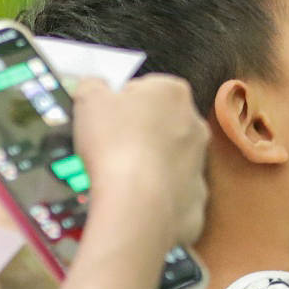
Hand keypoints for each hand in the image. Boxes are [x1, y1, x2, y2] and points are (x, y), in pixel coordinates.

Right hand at [70, 73, 208, 249]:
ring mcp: (199, 160)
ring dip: (148, 163)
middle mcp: (194, 122)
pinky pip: (172, 189)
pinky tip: (136, 197)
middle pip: (160, 121)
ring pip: (168, 156)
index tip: (105, 120)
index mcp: (172, 91)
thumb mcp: (88, 101)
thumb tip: (93, 84)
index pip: (145, 88)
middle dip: (137, 132)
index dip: (120, 104)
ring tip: (120, 175)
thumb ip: (92, 85)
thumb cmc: (115, 145)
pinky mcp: (197, 195)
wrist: (138, 204)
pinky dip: (156, 193)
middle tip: (110, 147)